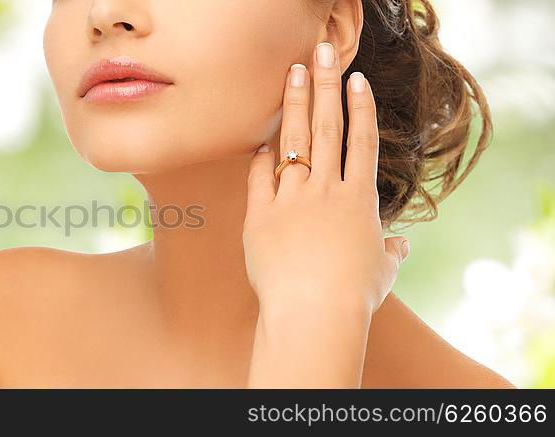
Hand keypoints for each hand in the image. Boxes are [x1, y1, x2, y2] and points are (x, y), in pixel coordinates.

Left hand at [243, 42, 409, 319]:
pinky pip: (260, 177)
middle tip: (322, 52)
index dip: (360, 107)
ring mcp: (292, 200)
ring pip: (293, 141)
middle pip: (326, 126)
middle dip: (325, 85)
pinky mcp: (260, 216)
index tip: (356, 79)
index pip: (362, 141)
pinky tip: (261, 139)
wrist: (313, 313)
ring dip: (293, 103)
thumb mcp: (381, 272)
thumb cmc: (353, 298)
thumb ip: (390, 251)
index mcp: (359, 199)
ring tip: (292, 72)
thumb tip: (401, 245)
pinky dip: (262, 157)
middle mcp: (326, 190)